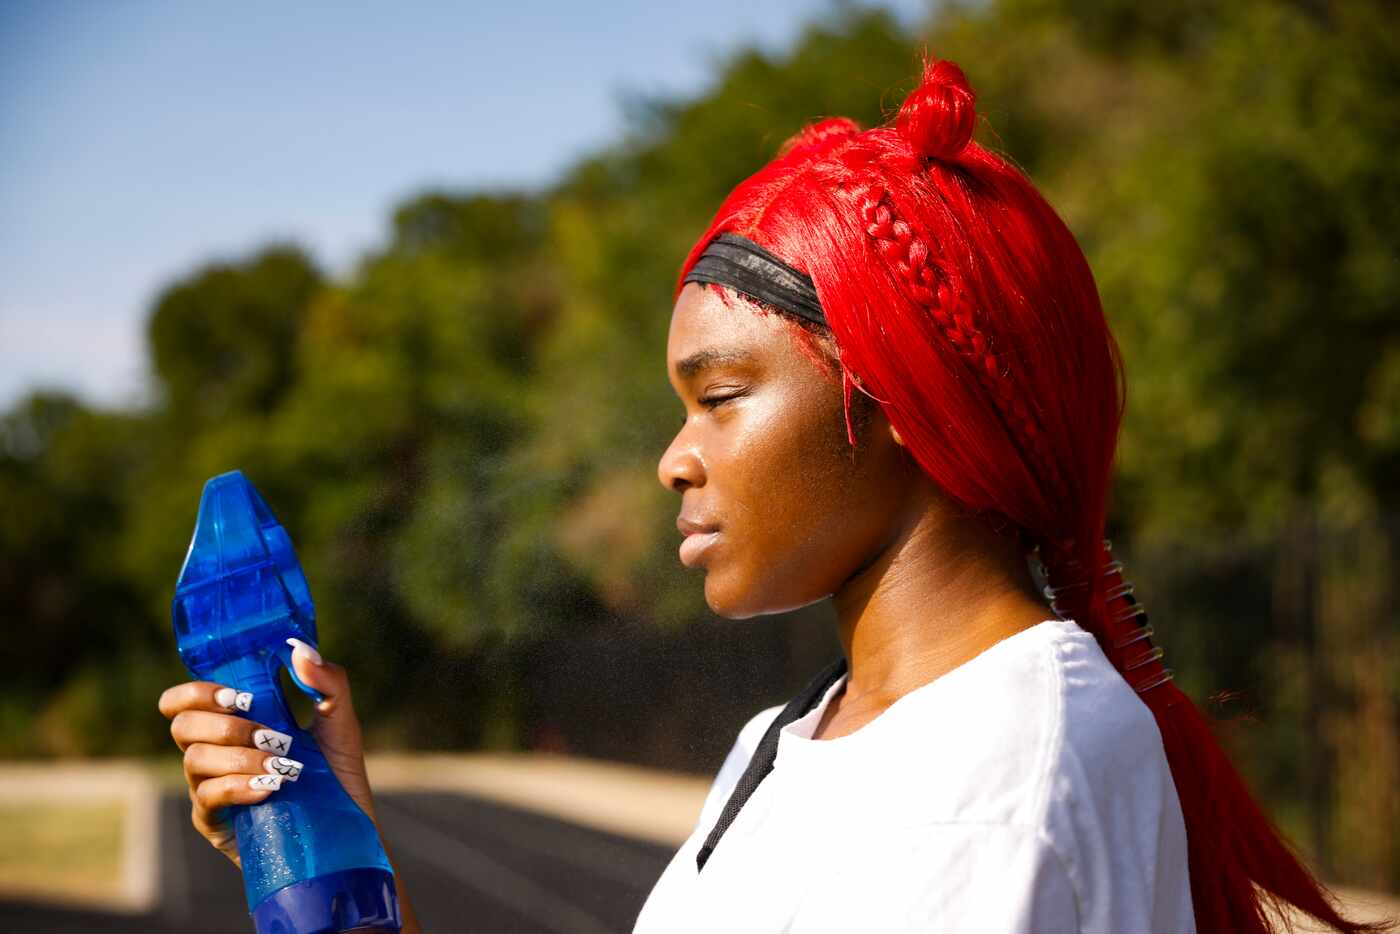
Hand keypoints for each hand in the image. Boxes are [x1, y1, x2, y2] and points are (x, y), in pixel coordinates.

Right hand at [156, 645, 373, 866]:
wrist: (347, 828)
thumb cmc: (337, 771)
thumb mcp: (340, 722)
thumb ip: (327, 682)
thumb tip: (298, 649)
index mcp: (234, 723)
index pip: (185, 700)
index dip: (197, 692)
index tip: (238, 697)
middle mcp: (214, 753)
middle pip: (182, 726)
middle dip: (225, 725)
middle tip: (270, 735)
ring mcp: (210, 788)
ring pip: (194, 760)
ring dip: (239, 757)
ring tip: (281, 766)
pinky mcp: (215, 823)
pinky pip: (207, 798)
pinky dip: (237, 787)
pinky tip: (269, 788)